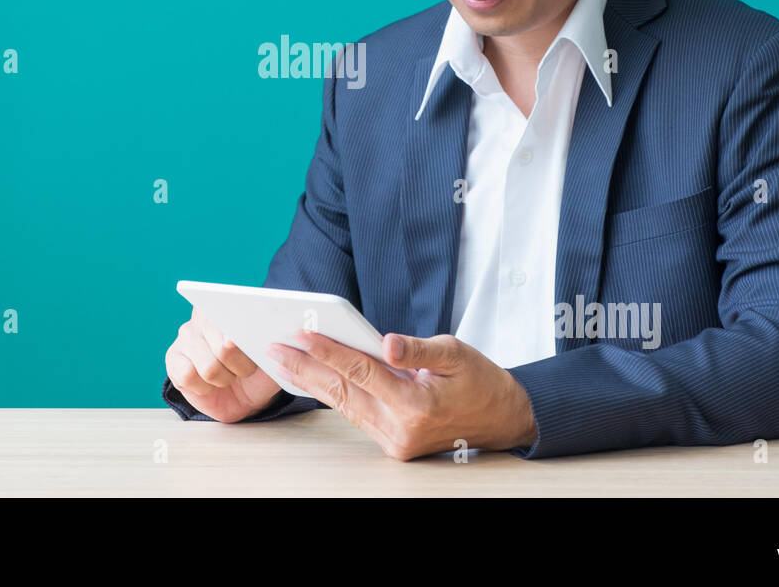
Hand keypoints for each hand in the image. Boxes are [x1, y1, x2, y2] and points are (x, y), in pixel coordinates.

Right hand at [165, 306, 282, 421]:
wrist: (244, 396)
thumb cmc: (258, 371)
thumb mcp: (274, 355)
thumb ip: (272, 340)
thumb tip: (269, 332)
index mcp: (230, 306)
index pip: (236, 317)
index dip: (248, 341)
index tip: (254, 349)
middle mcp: (203, 317)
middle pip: (225, 348)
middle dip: (241, 367)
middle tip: (245, 370)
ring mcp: (185, 337)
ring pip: (208, 367)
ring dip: (223, 379)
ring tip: (228, 377)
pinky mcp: (173, 358)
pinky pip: (188, 376)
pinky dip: (204, 387)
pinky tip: (209, 384)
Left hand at [268, 331, 536, 459]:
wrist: (502, 419)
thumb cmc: (481, 382)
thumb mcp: (456, 354)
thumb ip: (418, 349)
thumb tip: (387, 343)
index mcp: (416, 405)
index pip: (362, 372)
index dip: (330, 351)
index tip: (303, 334)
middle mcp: (401, 429)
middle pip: (343, 393)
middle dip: (306, 368)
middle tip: (275, 348)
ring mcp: (395, 441)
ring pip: (345, 406)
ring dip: (313, 382)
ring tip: (285, 361)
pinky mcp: (393, 443)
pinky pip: (356, 414)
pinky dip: (334, 395)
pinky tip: (314, 379)